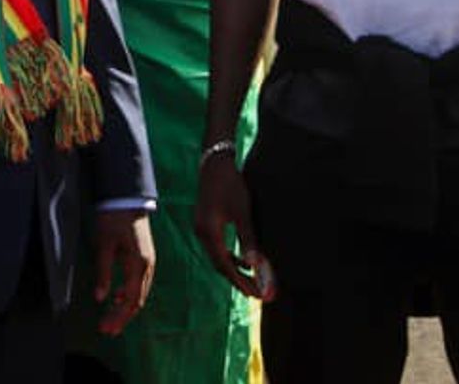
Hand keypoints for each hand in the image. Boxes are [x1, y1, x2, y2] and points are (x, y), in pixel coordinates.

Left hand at [93, 208, 154, 335]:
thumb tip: (101, 298)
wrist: (127, 197)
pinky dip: (129, 294)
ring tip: (111, 319)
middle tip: (107, 330)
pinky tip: (116, 297)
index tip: (106, 328)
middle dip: (121, 317)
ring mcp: (148, 262)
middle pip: (136, 300)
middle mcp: (147, 266)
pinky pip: (139, 282)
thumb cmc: (114, 218)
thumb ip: (103, 272)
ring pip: (138, 293)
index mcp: (138, 264)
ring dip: (125, 307)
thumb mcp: (104, 245)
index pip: (130, 300)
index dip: (118, 317)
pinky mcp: (144, 257)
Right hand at [194, 152, 274, 300]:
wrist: (214, 164)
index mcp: (209, 233)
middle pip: (220, 265)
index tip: (256, 294)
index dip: (241, 282)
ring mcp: (201, 229)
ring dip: (235, 269)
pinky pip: (217, 248)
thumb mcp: (242, 213)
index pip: (225, 266)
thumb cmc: (230, 186)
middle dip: (238, 280)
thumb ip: (248, 240)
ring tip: (253, 281)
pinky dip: (230, 257)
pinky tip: (244, 260)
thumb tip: (255, 265)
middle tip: (257, 293)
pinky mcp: (205, 224)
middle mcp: (202, 234)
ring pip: (218, 257)